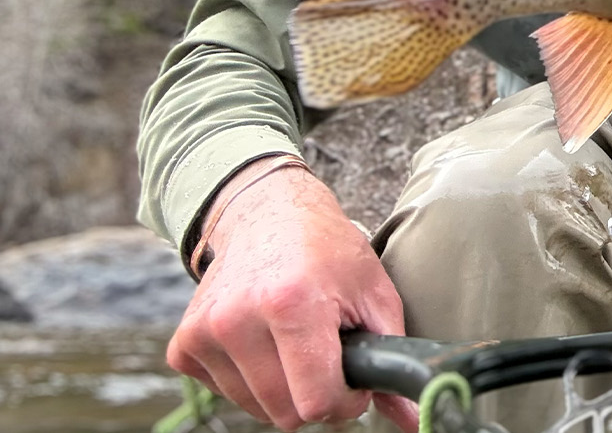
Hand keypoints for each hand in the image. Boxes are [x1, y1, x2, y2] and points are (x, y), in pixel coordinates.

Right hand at [167, 163, 417, 431]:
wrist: (266, 214)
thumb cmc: (328, 252)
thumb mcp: (373, 293)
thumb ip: (392, 358)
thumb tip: (413, 419)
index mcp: (290, 303)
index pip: (316, 401)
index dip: (344, 401)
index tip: (353, 380)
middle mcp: (237, 320)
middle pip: (285, 413)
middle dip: (315, 397)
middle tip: (329, 358)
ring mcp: (203, 333)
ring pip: (255, 409)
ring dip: (283, 388)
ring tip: (295, 340)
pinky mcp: (183, 346)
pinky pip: (224, 394)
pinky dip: (250, 380)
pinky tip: (263, 339)